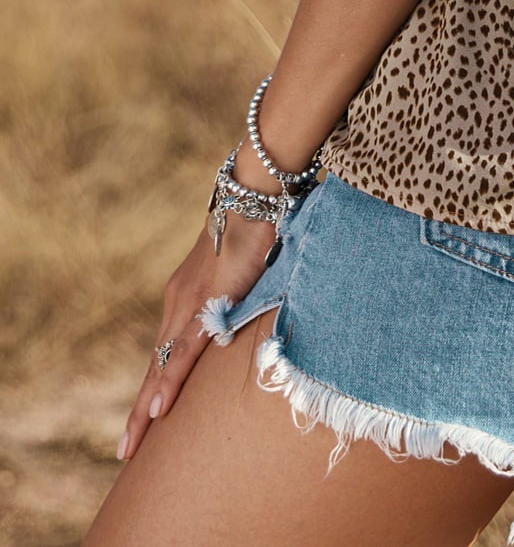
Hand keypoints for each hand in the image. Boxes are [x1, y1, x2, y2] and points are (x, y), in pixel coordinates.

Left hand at [116, 210, 277, 462]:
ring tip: (132, 443)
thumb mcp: (243, 273)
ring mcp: (187, 304)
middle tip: (125, 450)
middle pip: (155, 367)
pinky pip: (183, 352)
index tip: (145, 420)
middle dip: (141, 410)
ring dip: (146, 407)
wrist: (252, 194)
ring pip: (161, 366)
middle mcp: (178, 304)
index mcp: (186, 298)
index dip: (155, 387)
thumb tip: (246, 322)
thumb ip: (239, 299)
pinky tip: (159, 408)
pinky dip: (170, 382)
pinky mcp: (205, 304)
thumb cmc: (255, 226)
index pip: (165, 353)